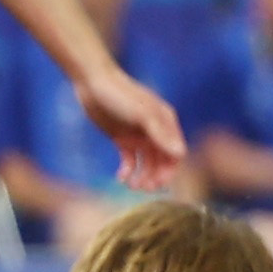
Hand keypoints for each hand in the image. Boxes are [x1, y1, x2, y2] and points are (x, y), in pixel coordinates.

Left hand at [82, 59, 188, 185]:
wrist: (92, 82)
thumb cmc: (121, 95)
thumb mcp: (142, 115)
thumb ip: (161, 134)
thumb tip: (180, 154)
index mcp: (166, 122)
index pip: (175, 152)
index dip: (170, 170)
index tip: (160, 183)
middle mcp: (155, 131)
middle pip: (162, 161)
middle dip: (156, 176)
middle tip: (144, 188)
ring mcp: (138, 135)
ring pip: (146, 163)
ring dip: (142, 176)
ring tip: (132, 185)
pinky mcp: (122, 139)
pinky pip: (129, 161)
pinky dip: (127, 171)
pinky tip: (120, 177)